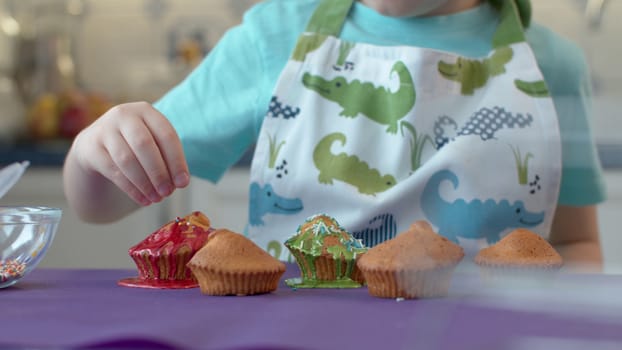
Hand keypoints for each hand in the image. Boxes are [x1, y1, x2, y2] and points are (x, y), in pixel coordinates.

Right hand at [68, 101, 189, 206]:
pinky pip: (113, 171)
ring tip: (157, 199)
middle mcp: (123, 115)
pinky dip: (131, 188)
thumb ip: (168, 160)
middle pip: (145, 145)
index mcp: (146, 111)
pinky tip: (143, 199)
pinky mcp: (90, 147)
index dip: (177, 161)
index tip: (183, 183)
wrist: (96, 146)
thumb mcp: (153, 144)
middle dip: (159, 172)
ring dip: (145, 183)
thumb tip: (180, 181)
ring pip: (127, 160)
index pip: (166, 135)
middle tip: (168, 193)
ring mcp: (104, 129)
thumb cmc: (135, 146)